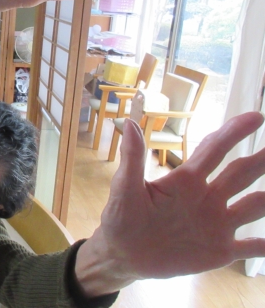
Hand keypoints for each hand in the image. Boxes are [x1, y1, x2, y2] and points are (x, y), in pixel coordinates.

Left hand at [76, 113, 264, 295]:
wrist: (122, 254)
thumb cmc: (121, 217)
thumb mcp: (125, 188)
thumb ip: (133, 159)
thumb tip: (129, 123)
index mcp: (186, 180)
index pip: (215, 149)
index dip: (234, 132)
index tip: (256, 117)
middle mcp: (207, 197)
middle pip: (241, 173)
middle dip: (261, 159)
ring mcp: (216, 224)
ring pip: (254, 206)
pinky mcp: (219, 251)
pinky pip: (252, 248)